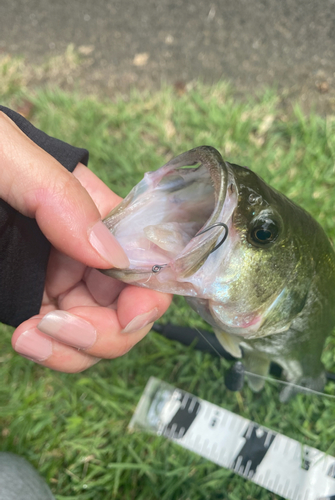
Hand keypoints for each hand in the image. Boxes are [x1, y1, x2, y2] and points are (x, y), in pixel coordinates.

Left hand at [0, 111, 171, 371]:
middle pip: (128, 305)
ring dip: (76, 349)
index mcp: (91, 209)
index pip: (145, 255)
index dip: (149, 291)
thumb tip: (110, 253)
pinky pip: (61, 339)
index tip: (129, 314)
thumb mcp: (5, 154)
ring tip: (29, 338)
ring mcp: (58, 278)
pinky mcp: (29, 300)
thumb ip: (60, 194)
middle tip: (60, 328)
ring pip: (98, 331)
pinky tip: (24, 339)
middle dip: (107, 331)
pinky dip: (53, 351)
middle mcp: (83, 248)